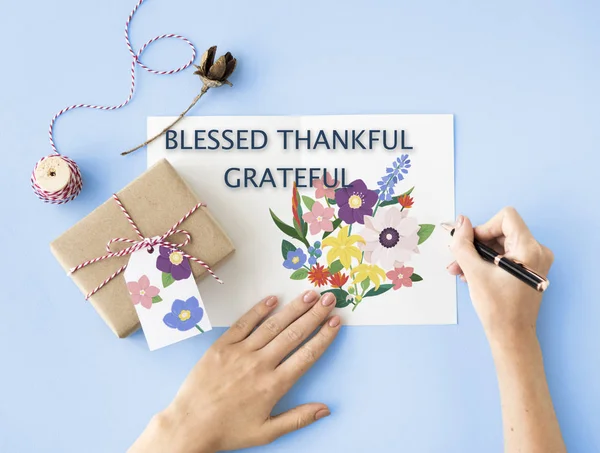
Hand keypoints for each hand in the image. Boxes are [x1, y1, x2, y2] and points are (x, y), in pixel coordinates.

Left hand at [129, 290, 340, 452]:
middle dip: (314, 315)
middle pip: (294, 334)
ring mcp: (240, 352)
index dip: (323, 337)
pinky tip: (273, 299)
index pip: (307, 355)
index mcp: (274, 386)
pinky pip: (244, 324)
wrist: (189, 425)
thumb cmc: (228, 431)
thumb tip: (326, 409)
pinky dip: (258, 310)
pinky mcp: (222, 346)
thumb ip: (298, 418)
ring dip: (293, 308)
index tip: (336, 322)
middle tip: (329, 299)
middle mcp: (260, 365)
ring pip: (273, 325)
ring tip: (309, 294)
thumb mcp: (267, 432)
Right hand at [447, 207, 553, 346]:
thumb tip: (461, 221)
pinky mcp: (530, 269)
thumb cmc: (497, 308)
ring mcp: (535, 261)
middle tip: (457, 260)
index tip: (471, 244)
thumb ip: (463, 244)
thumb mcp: (474, 272)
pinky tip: (472, 275)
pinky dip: (487, 262)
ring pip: (501, 244)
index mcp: (530, 249)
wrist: (511, 336)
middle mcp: (537, 251)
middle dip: (477, 244)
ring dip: (478, 255)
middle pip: (501, 231)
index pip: (506, 217)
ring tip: (460, 271)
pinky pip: (505, 255)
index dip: (484, 227)